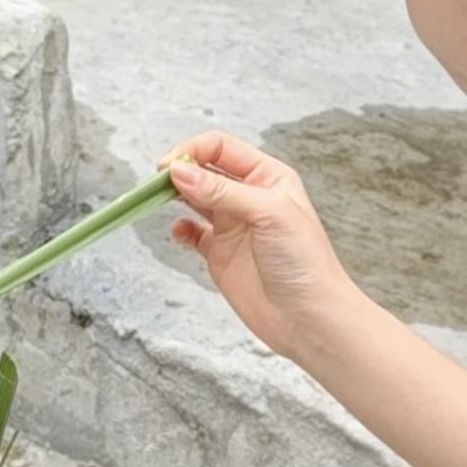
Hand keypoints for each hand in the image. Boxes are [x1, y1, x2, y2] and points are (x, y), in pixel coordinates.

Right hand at [165, 131, 361, 363]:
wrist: (309, 319)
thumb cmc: (304, 262)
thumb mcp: (268, 213)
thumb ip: (222, 191)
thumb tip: (180, 172)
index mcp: (268, 177)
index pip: (221, 148)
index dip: (193, 151)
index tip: (169, 167)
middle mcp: (249, 196)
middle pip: (204, 170)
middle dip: (179, 171)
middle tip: (157, 183)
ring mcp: (233, 225)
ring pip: (194, 198)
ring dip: (174, 196)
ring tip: (158, 201)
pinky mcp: (220, 253)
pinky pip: (192, 232)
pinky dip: (180, 229)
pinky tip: (179, 233)